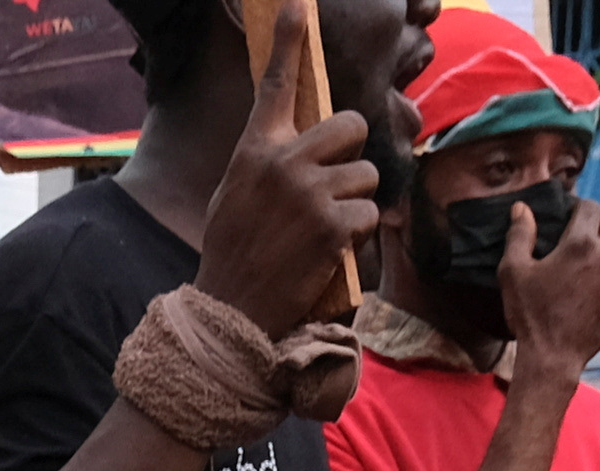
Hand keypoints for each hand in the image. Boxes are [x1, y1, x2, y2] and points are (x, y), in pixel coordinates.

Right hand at [195, 0, 379, 344]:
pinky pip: (368, 212)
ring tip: (327, 226)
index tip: (297, 4)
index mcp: (255, 149)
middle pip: (351, 125)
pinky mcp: (332, 225)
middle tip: (335, 183)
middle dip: (352, 153)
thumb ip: (268, 161)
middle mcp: (283, 162)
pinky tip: (330, 251)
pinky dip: (357, 234)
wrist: (230, 311)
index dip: (289, 41)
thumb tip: (297, 142)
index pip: (277, 85)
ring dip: (357, 199)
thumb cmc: (233, 253)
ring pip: (366, 173)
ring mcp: (309, 193)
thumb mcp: (236, 193)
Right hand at [494, 187, 599, 378]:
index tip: (569, 215)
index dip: (579, 207)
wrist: (553, 358)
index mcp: (581, 244)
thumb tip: (521, 208)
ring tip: (597, 251)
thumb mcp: (514, 272)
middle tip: (583, 232)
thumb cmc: (531, 315)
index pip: (591, 208)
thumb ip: (520, 235)